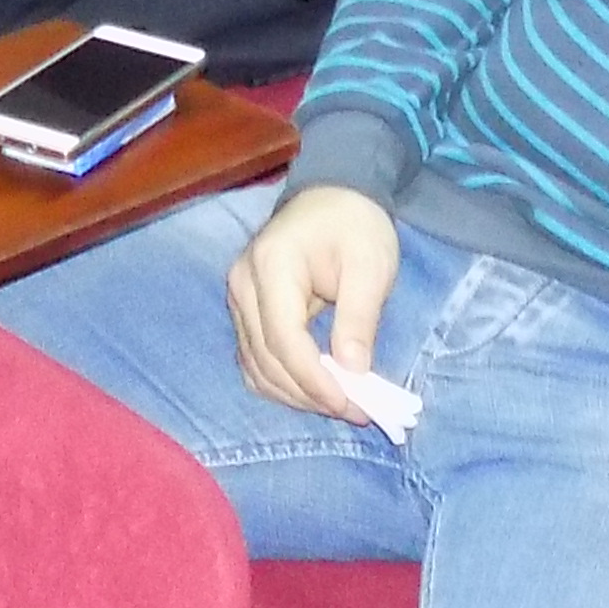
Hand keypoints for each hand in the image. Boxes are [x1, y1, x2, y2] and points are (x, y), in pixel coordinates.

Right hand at [227, 184, 404, 418]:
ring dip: (294, 395)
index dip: (314, 380)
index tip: (351, 404)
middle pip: (265, 358)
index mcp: (272, 264)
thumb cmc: (355, 225)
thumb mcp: (371, 264)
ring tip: (340, 404)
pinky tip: (314, 390)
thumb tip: (352, 369)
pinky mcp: (243, 311)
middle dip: (309, 394)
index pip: (283, 338)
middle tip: (356, 411)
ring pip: (254, 366)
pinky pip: (253, 360)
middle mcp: (242, 284)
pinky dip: (280, 383)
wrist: (334, 196)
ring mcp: (237, 298)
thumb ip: (359, 315)